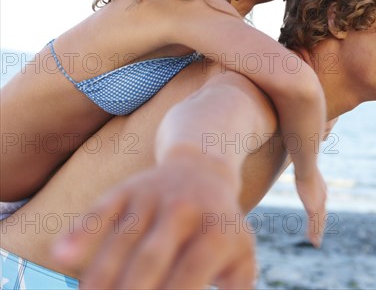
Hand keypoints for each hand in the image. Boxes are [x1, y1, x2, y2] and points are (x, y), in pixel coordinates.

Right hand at [52, 157, 255, 288]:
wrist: (203, 170)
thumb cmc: (221, 227)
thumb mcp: (241, 254)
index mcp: (215, 231)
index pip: (190, 274)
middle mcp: (182, 210)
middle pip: (150, 258)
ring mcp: (151, 198)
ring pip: (120, 239)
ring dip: (100, 277)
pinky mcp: (126, 190)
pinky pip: (99, 210)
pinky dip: (81, 231)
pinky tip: (62, 256)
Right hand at [295, 168, 327, 247]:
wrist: (306, 167)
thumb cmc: (303, 163)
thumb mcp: (304, 166)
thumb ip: (302, 167)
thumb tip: (297, 159)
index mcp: (320, 189)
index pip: (321, 203)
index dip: (320, 212)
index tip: (318, 218)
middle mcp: (322, 198)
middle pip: (322, 215)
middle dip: (321, 225)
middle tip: (319, 235)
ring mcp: (319, 204)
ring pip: (319, 222)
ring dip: (317, 233)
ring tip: (316, 243)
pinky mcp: (313, 209)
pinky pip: (314, 225)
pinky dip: (314, 234)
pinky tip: (313, 242)